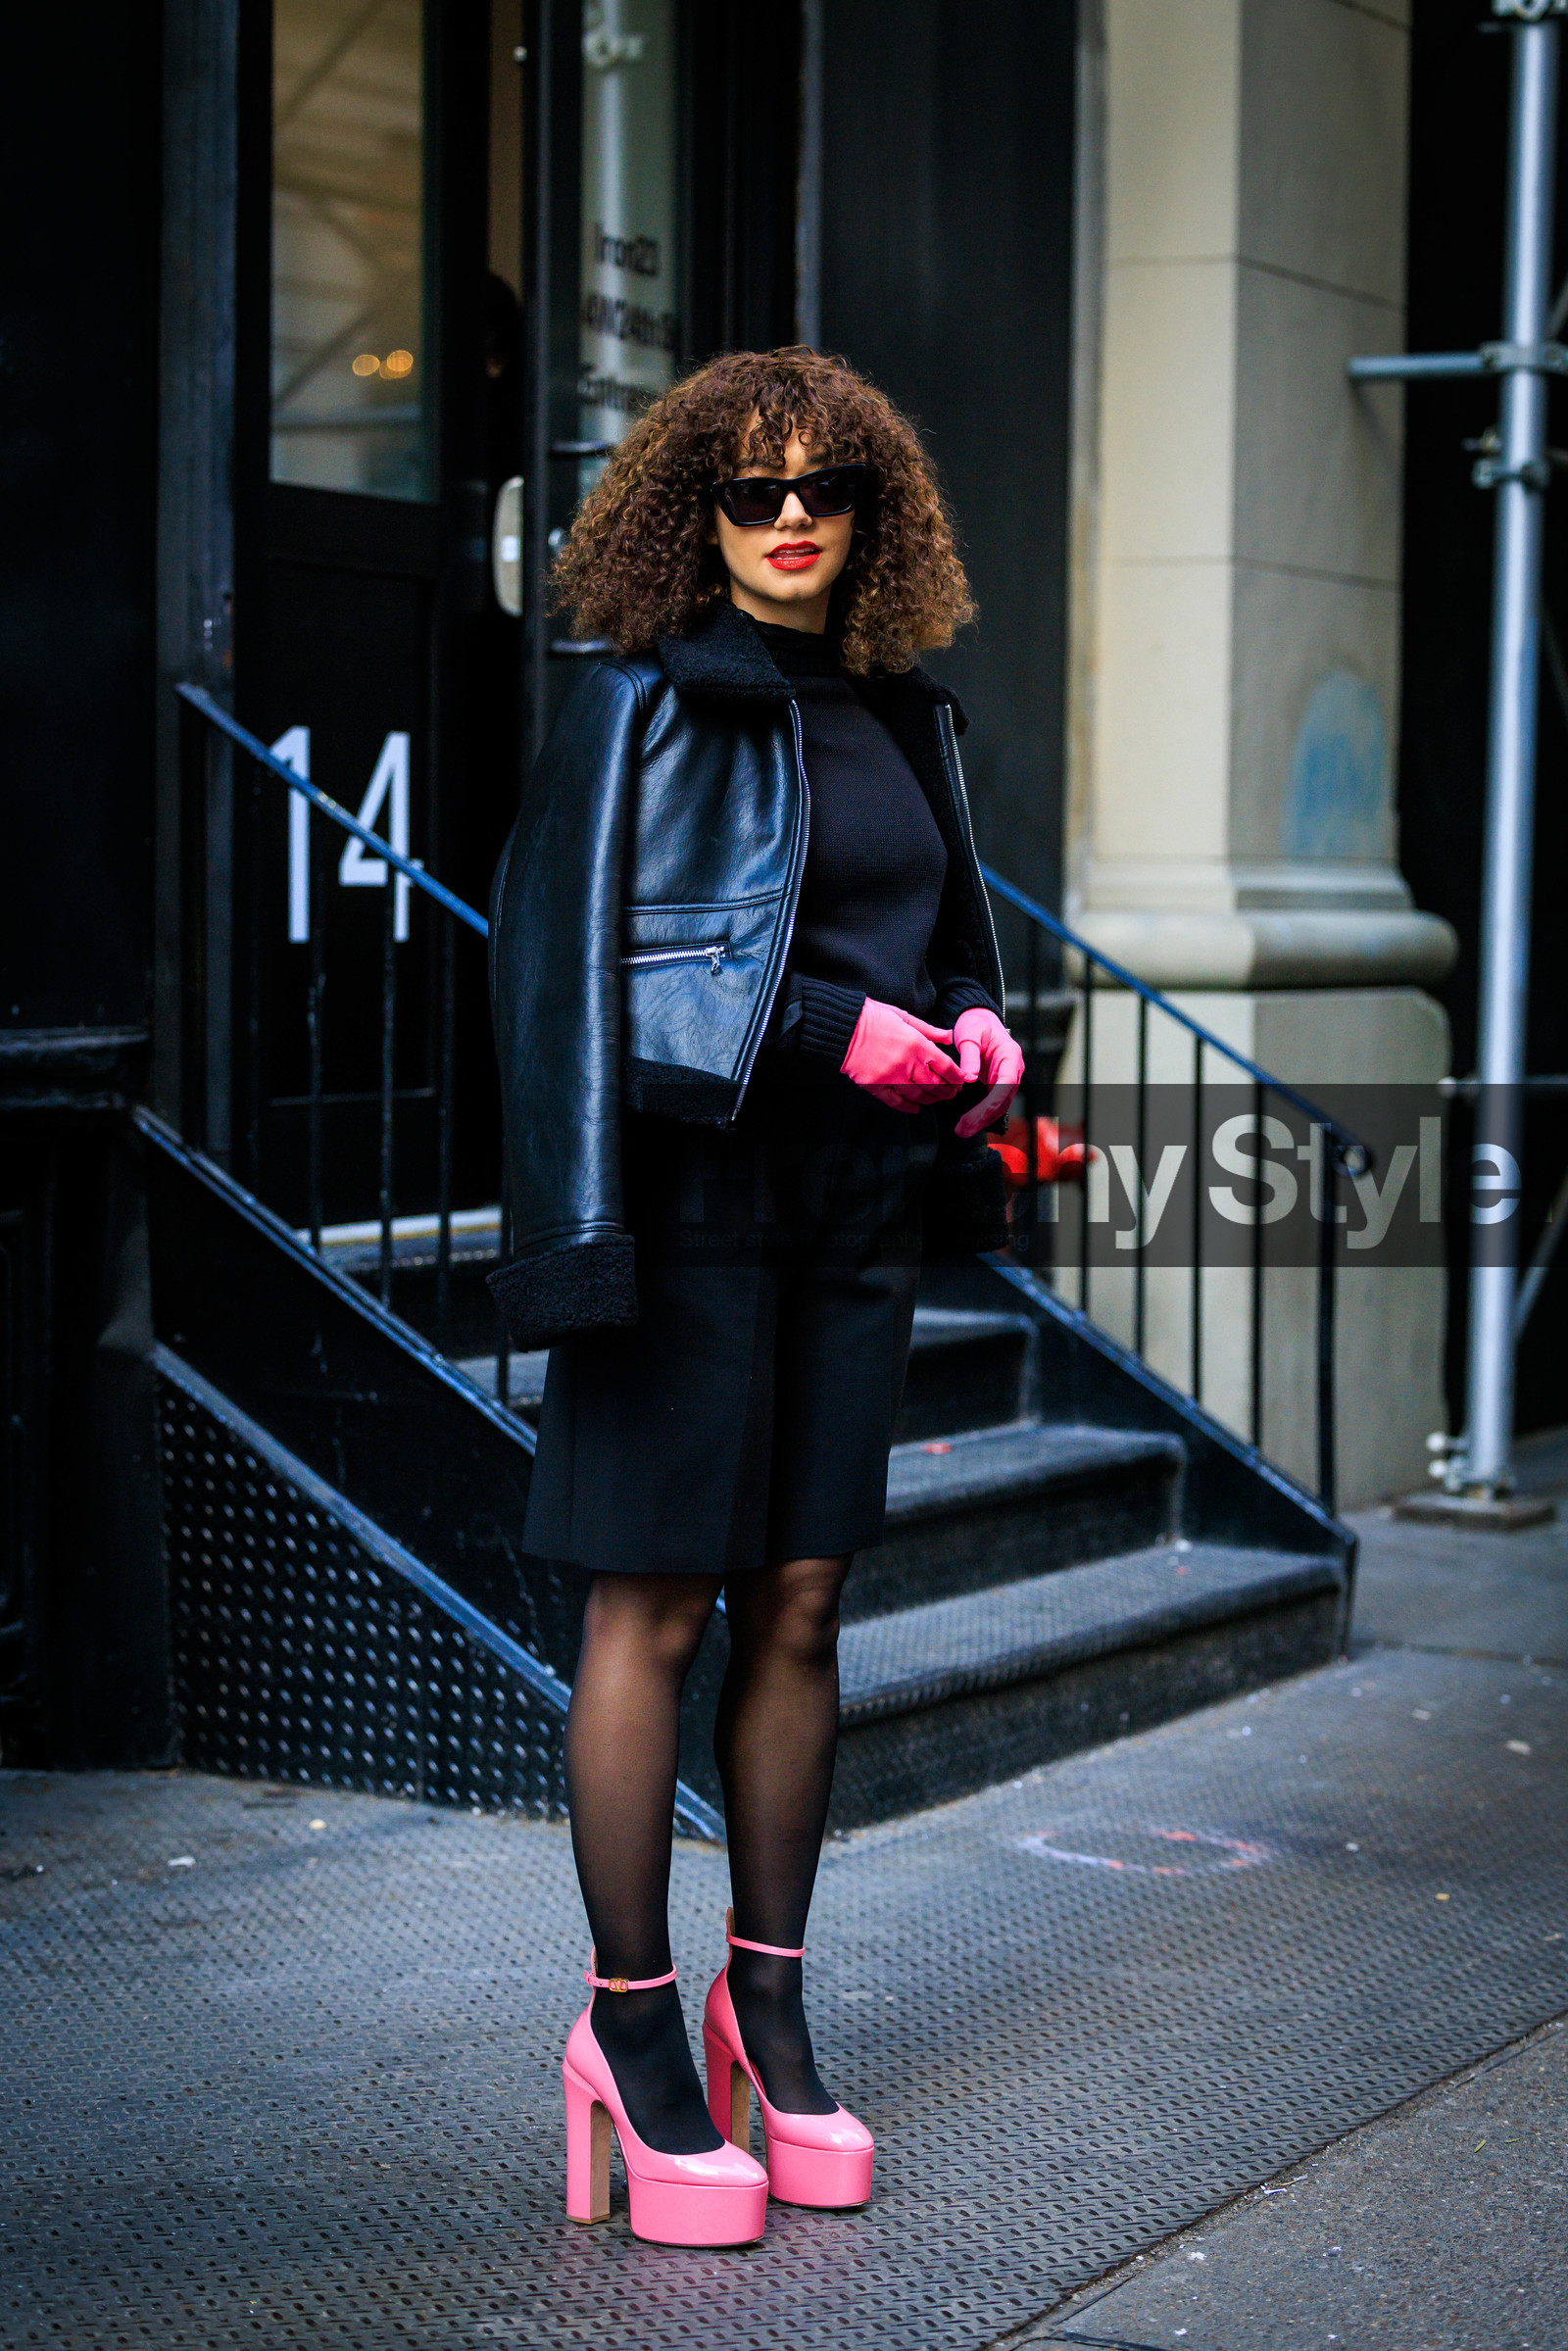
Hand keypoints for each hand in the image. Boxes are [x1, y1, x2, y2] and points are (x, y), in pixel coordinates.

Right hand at [840, 998, 962, 1111]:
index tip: (960, 1081)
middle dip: (946, 1091)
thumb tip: (950, 1037)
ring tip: (934, 1099)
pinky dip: (909, 1107)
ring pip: (918, 1096)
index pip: (945, 1067)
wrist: (843, 1026)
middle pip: (935, 1085)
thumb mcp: (905, 1018)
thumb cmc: (874, 1017)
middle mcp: (907, 1063)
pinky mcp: (876, 1086)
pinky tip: (916, 1108)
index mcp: (917, 1044)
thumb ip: (930, 1031)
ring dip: (930, 1099)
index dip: (956, 1077)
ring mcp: (891, 1077)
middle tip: (950, 1093)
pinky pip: (897, 1102)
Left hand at [952, 1008, 1023, 1137]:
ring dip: (982, 1120)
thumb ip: (969, 1056)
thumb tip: (969, 1079)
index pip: (1006, 1084)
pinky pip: (994, 1102)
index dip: (992, 1103)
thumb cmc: (976, 1024)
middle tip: (963, 1130)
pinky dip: (982, 1115)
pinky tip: (969, 1124)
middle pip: (1003, 1099)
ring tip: (962, 1131)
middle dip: (984, 1117)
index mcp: (1010, 1056)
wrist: (979, 1019)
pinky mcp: (998, 1083)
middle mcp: (1013, 1069)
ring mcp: (1007, 1078)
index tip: (975, 1116)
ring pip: (1000, 1105)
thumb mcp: (969, 1034)